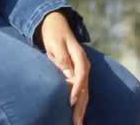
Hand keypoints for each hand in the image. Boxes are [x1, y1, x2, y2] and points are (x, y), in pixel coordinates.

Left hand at [39, 10, 89, 124]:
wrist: (56, 24)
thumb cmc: (54, 34)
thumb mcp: (56, 43)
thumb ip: (62, 58)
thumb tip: (68, 75)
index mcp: (80, 56)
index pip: (81, 74)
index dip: (77, 88)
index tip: (71, 101)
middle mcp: (84, 65)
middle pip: (85, 88)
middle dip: (81, 106)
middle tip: (76, 122)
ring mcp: (82, 71)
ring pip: (84, 92)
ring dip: (81, 109)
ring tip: (78, 123)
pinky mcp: (78, 75)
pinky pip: (81, 91)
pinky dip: (79, 104)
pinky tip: (77, 115)